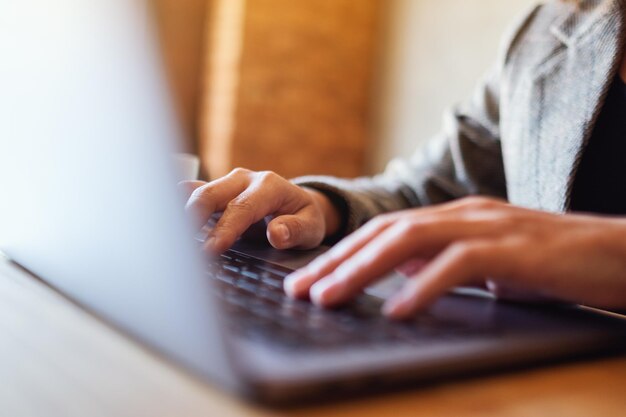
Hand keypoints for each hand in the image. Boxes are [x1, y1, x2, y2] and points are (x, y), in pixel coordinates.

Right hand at [180, 168, 340, 252]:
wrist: (299, 206)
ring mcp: (227, 183)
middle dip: (192, 217)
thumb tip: (275, 234)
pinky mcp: (216, 191)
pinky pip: (190, 193)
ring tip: (166, 236)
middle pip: (210, 194)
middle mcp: (244, 179)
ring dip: (180, 212)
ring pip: (195, 192)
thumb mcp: (312, 227)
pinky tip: (162, 222)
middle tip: (180, 245)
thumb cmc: (305, 218)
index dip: (224, 229)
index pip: (241, 208)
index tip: (209, 250)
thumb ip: (296, 230)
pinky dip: (176, 205)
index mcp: (269, 186)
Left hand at [284, 196, 625, 318]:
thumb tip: (399, 274)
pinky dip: (424, 286)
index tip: (307, 281)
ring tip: (329, 298)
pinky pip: (459, 265)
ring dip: (363, 270)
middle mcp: (463, 214)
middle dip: (337, 262)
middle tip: (300, 290)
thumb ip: (442, 261)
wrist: (619, 251)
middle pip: (385, 232)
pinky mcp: (516, 250)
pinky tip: (398, 311)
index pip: (384, 232)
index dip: (341, 255)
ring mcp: (489, 227)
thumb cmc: (552, 263)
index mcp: (453, 217)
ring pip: (410, 240)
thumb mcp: (487, 261)